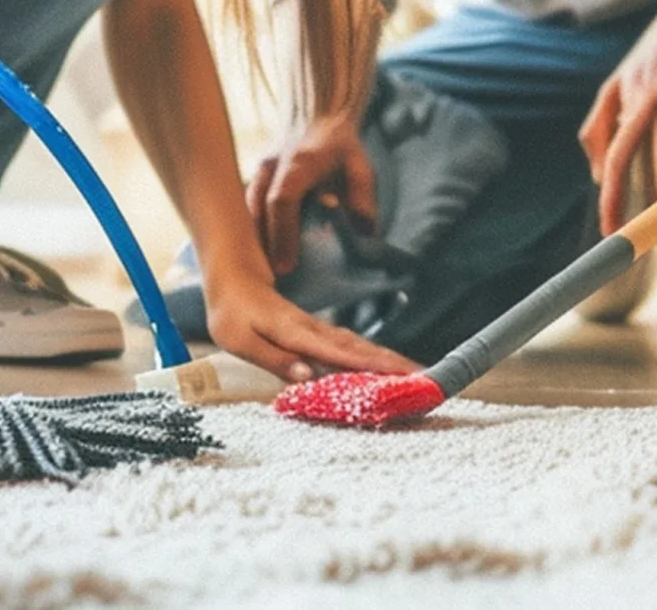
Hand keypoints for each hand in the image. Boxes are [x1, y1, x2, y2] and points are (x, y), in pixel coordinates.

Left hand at [201, 263, 418, 383]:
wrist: (232, 275)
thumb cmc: (231, 313)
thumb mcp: (240, 340)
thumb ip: (274, 358)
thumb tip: (308, 377)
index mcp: (296, 333)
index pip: (341, 353)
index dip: (372, 366)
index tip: (402, 377)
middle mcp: (313, 331)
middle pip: (360, 349)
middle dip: (394, 365)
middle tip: (426, 380)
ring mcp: (317, 330)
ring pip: (359, 345)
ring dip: (388, 359)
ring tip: (416, 374)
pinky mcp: (316, 332)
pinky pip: (349, 345)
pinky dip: (371, 355)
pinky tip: (384, 365)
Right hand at [245, 113, 377, 275]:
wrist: (317, 118)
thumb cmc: (341, 148)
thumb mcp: (361, 167)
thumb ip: (363, 197)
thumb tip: (362, 231)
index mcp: (299, 162)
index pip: (283, 199)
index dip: (282, 234)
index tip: (285, 267)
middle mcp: (271, 166)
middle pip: (257, 210)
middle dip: (262, 248)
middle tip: (271, 283)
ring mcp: (258, 172)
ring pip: (245, 212)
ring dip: (252, 244)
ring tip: (261, 277)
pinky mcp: (252, 181)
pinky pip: (244, 212)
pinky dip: (249, 235)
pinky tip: (256, 259)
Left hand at [579, 0, 656, 241]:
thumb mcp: (620, 81)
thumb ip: (600, 124)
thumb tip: (593, 176)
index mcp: (623, 100)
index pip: (609, 156)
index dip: (609, 197)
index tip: (610, 233)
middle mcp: (649, 103)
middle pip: (641, 168)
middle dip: (642, 212)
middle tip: (644, 248)